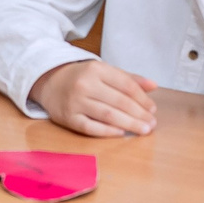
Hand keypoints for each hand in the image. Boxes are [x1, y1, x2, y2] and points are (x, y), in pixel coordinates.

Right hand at [31, 59, 159, 137]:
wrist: (49, 82)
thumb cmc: (82, 78)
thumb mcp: (104, 72)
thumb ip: (129, 78)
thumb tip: (154, 85)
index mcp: (96, 69)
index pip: (126, 85)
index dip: (142, 99)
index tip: (153, 109)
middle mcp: (85, 84)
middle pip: (119, 101)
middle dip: (139, 114)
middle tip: (152, 124)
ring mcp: (75, 102)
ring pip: (108, 115)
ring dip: (129, 124)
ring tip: (143, 130)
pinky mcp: (68, 118)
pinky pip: (91, 127)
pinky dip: (108, 131)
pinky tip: (121, 133)